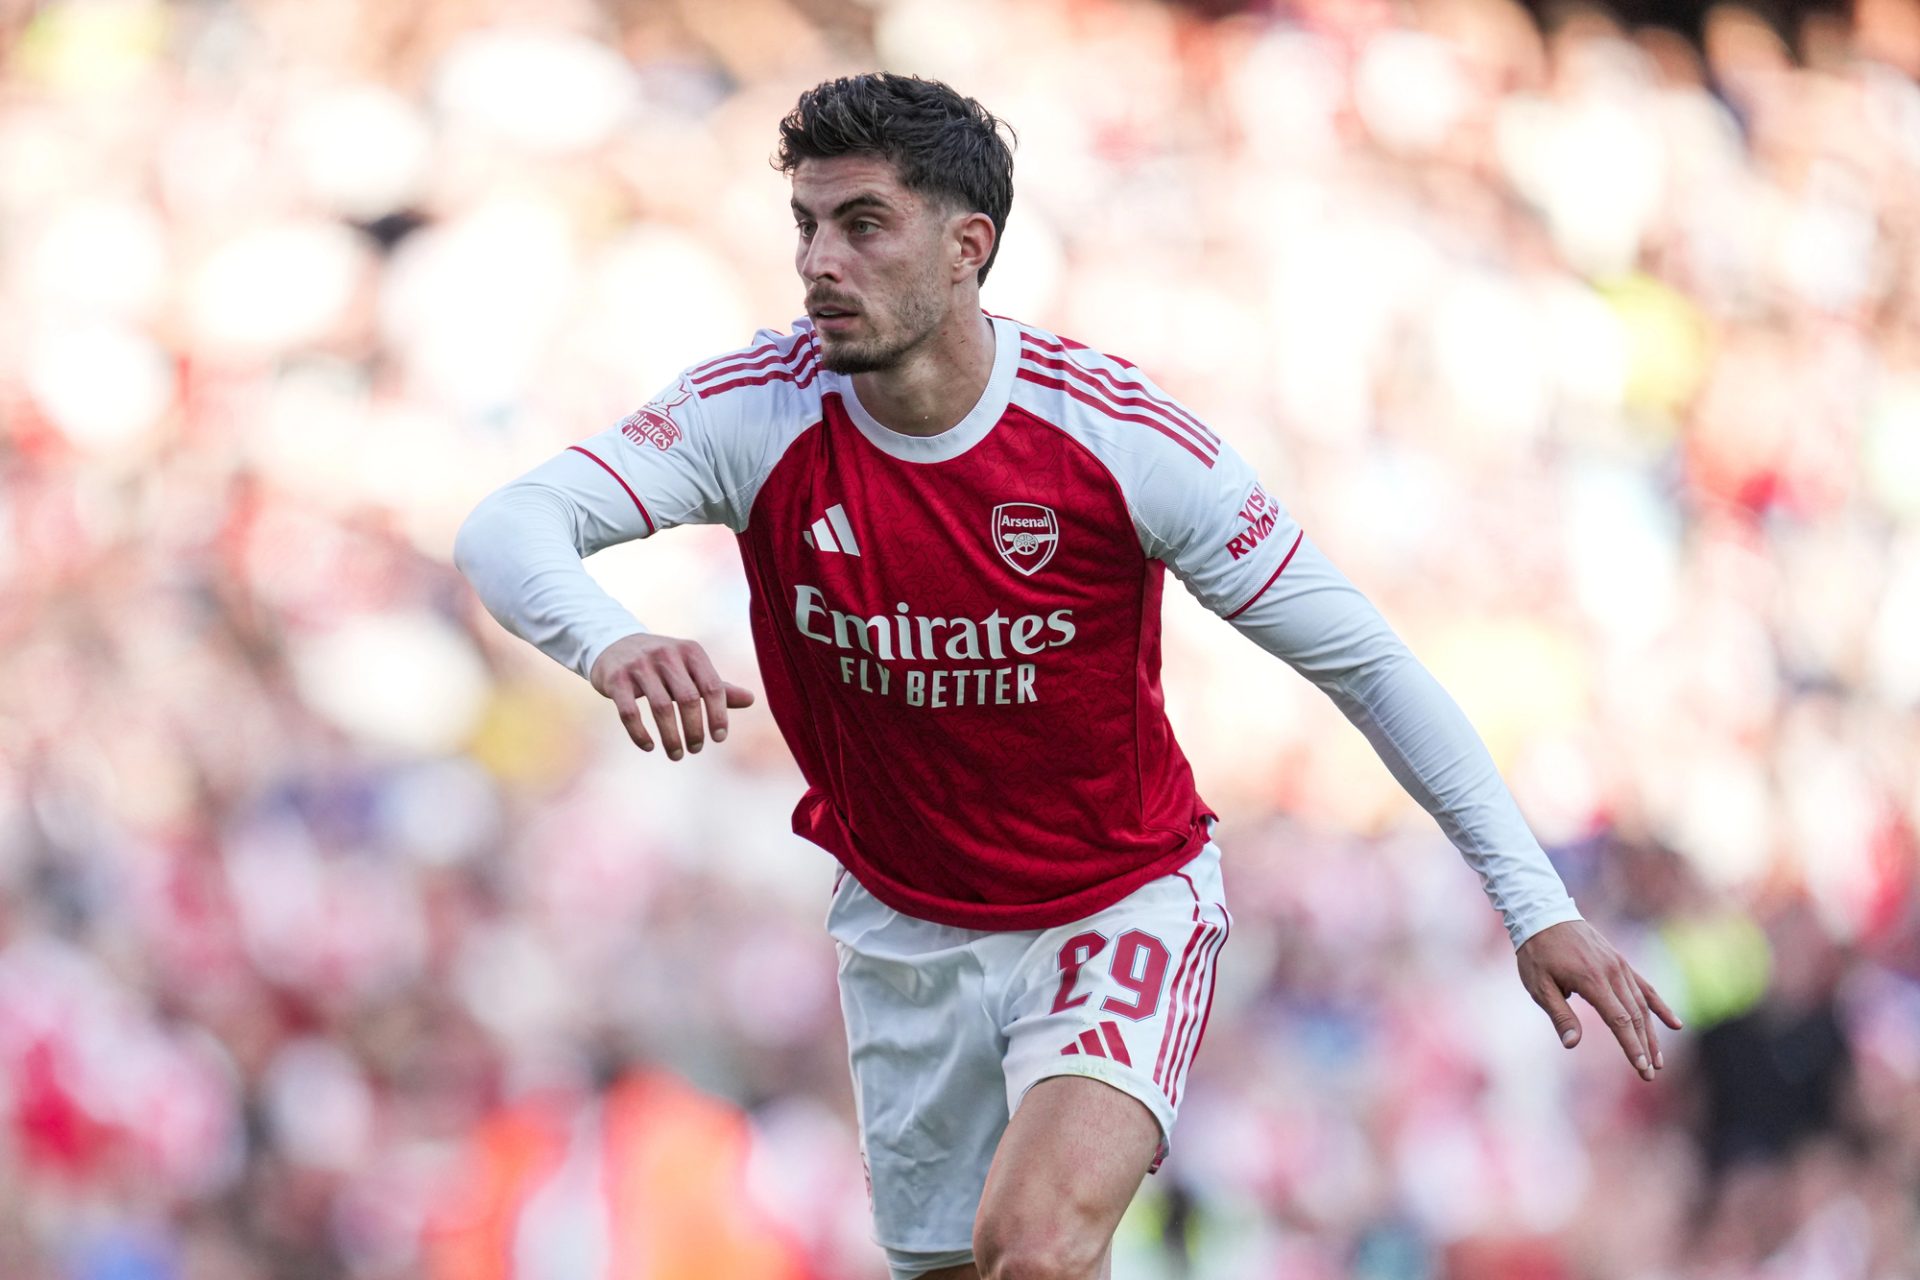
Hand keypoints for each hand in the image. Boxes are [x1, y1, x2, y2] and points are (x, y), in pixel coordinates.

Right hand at [589, 633, 754, 759]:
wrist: (615, 645)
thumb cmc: (663, 664)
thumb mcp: (691, 669)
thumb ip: (718, 686)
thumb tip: (751, 699)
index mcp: (691, 652)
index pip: (712, 686)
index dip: (718, 715)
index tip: (719, 738)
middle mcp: (666, 654)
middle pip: (688, 699)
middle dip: (694, 730)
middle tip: (696, 749)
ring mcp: (639, 666)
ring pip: (661, 707)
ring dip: (671, 737)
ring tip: (676, 754)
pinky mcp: (616, 679)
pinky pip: (629, 712)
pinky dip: (640, 734)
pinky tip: (649, 746)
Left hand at [1516, 919, 1682, 1081]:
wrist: (1543, 914)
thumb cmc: (1536, 953)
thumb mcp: (1539, 986)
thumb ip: (1559, 1015)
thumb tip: (1572, 1044)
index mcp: (1592, 981)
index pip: (1619, 1021)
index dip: (1632, 1046)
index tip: (1642, 1068)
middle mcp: (1612, 973)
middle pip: (1635, 1016)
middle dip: (1644, 1047)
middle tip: (1650, 1074)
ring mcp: (1619, 966)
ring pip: (1642, 1004)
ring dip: (1652, 1033)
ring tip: (1658, 1059)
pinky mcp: (1620, 962)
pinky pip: (1644, 987)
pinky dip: (1659, 1006)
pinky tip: (1674, 1024)